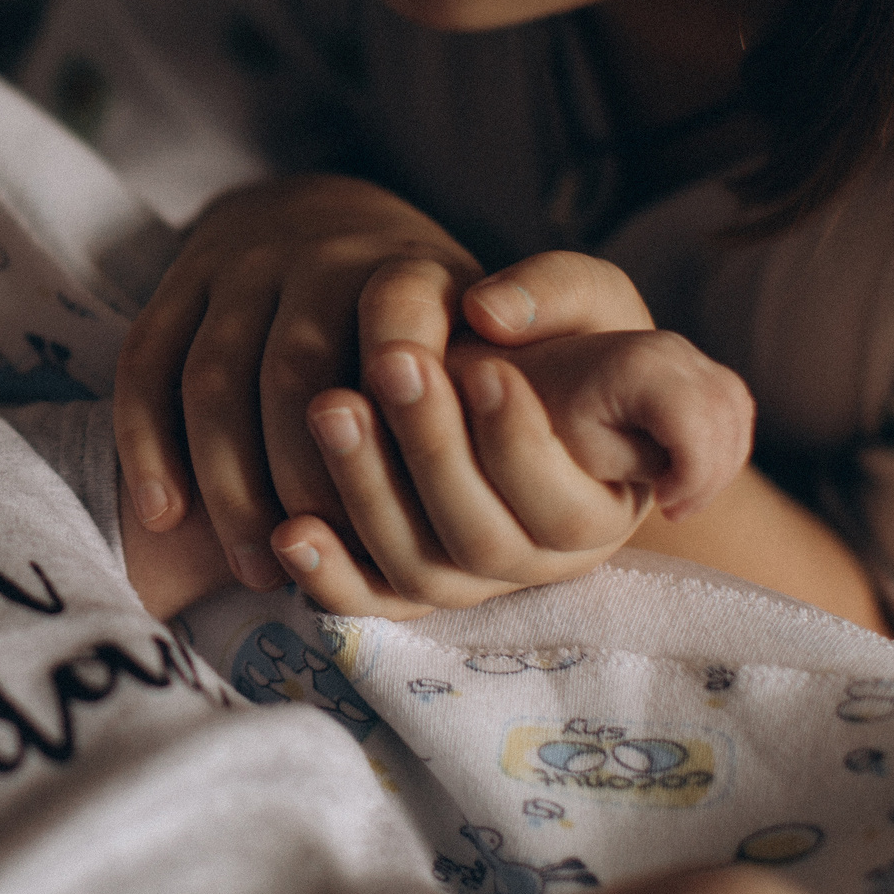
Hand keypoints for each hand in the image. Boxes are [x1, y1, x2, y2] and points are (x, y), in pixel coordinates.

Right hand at [115, 174, 482, 591]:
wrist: (323, 218)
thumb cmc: (421, 317)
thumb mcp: (483, 322)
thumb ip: (506, 371)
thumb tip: (506, 420)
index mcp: (404, 264)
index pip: (397, 313)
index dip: (398, 386)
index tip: (402, 477)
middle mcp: (317, 254)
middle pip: (294, 368)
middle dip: (300, 475)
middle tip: (324, 565)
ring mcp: (239, 266)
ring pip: (213, 375)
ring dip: (226, 480)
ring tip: (251, 567)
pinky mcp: (180, 281)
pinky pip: (148, 361)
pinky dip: (146, 441)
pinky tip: (162, 516)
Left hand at [276, 251, 751, 614]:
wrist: (503, 373)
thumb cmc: (559, 334)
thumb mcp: (587, 297)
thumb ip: (558, 292)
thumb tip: (488, 311)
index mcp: (604, 503)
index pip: (566, 506)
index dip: (521, 440)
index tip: (485, 366)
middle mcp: (541, 559)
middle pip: (484, 541)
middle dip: (434, 450)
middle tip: (392, 364)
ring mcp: (470, 580)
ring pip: (419, 569)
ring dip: (369, 491)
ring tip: (331, 405)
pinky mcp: (404, 582)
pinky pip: (367, 601)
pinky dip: (327, 575)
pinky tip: (289, 531)